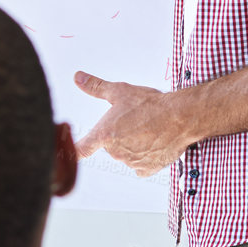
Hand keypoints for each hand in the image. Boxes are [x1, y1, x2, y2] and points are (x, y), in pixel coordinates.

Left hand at [73, 71, 193, 177]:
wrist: (180, 117)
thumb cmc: (150, 104)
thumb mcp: (119, 91)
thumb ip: (96, 87)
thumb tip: (78, 77)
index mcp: (104, 135)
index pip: (80, 150)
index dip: (72, 152)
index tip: (67, 154)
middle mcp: (115, 152)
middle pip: (110, 147)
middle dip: (118, 136)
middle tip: (134, 122)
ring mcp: (132, 162)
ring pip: (126, 155)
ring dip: (133, 146)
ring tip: (148, 130)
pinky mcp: (148, 169)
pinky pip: (140, 166)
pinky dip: (145, 157)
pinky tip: (153, 143)